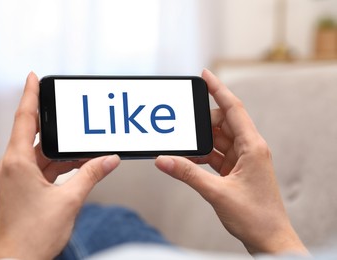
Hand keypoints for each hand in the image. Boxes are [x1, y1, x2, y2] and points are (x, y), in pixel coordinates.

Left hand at [0, 72, 119, 259]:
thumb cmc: (34, 235)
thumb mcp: (69, 200)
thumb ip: (91, 175)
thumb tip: (109, 160)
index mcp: (17, 163)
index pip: (24, 119)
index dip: (29, 95)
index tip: (32, 77)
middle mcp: (13, 166)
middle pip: (34, 134)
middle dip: (53, 123)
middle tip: (68, 109)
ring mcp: (18, 177)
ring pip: (42, 153)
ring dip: (62, 150)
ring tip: (84, 143)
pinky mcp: (24, 188)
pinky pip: (43, 168)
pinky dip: (60, 164)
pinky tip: (79, 164)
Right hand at [155, 69, 307, 254]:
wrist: (269, 239)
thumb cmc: (254, 217)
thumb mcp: (216, 193)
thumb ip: (187, 174)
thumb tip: (163, 160)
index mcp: (252, 147)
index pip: (233, 109)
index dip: (218, 89)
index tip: (205, 75)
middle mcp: (249, 149)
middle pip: (222, 123)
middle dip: (201, 124)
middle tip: (183, 126)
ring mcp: (243, 160)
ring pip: (218, 140)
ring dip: (200, 143)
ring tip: (182, 147)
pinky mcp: (236, 170)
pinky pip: (216, 155)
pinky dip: (202, 156)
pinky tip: (190, 160)